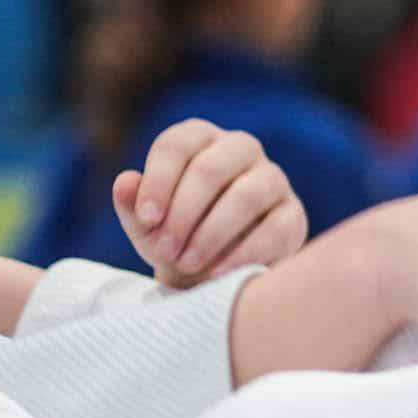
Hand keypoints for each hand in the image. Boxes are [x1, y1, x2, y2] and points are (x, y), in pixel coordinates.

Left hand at [113, 120, 307, 287]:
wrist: (215, 277)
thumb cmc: (176, 241)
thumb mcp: (147, 228)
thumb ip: (132, 206)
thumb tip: (124, 182)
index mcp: (199, 139)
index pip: (177, 144)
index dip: (158, 181)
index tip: (146, 219)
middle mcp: (240, 149)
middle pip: (211, 168)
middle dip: (183, 213)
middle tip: (164, 250)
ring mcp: (272, 179)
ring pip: (246, 196)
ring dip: (210, 235)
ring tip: (187, 264)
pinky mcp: (293, 215)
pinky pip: (273, 230)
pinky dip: (241, 255)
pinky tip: (216, 274)